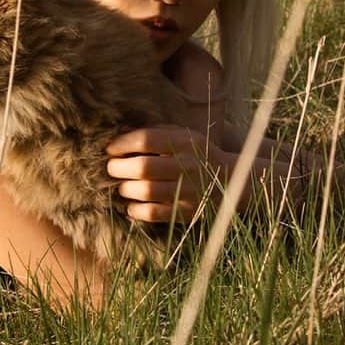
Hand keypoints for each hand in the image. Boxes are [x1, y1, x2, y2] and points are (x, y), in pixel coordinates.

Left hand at [106, 125, 232, 222]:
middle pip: (143, 167)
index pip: (146, 139)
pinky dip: (136, 210)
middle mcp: (188, 165)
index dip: (122, 144)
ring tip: (122, 186)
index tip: (110, 149)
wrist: (233, 180)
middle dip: (118, 168)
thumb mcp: (183, 135)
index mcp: (185, 142)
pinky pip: (154, 213)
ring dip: (126, 189)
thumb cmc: (196, 154)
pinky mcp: (188, 211)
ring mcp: (189, 190)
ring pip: (146, 191)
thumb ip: (156, 132)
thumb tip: (120, 134)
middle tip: (112, 168)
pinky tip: (131, 205)